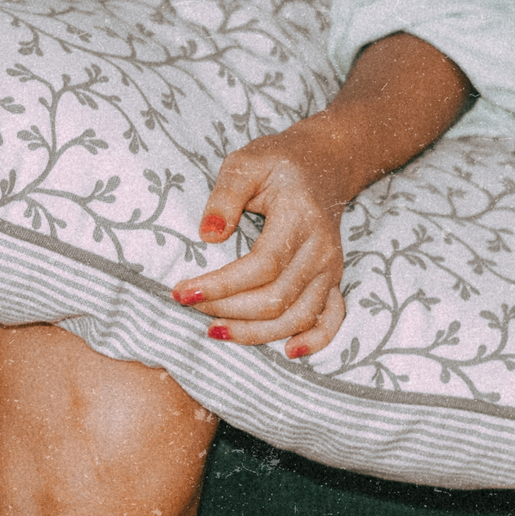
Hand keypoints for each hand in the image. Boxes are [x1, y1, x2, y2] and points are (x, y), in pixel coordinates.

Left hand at [185, 116, 353, 354]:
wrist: (324, 163)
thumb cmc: (278, 164)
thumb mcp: (246, 163)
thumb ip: (225, 194)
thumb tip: (207, 235)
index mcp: (299, 218)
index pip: (261, 265)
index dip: (221, 285)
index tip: (182, 291)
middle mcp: (320, 249)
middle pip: (276, 298)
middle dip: (227, 310)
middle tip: (188, 304)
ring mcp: (330, 268)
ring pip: (297, 317)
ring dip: (254, 333)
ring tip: (214, 331)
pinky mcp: (333, 280)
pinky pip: (331, 319)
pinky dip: (315, 341)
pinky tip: (288, 352)